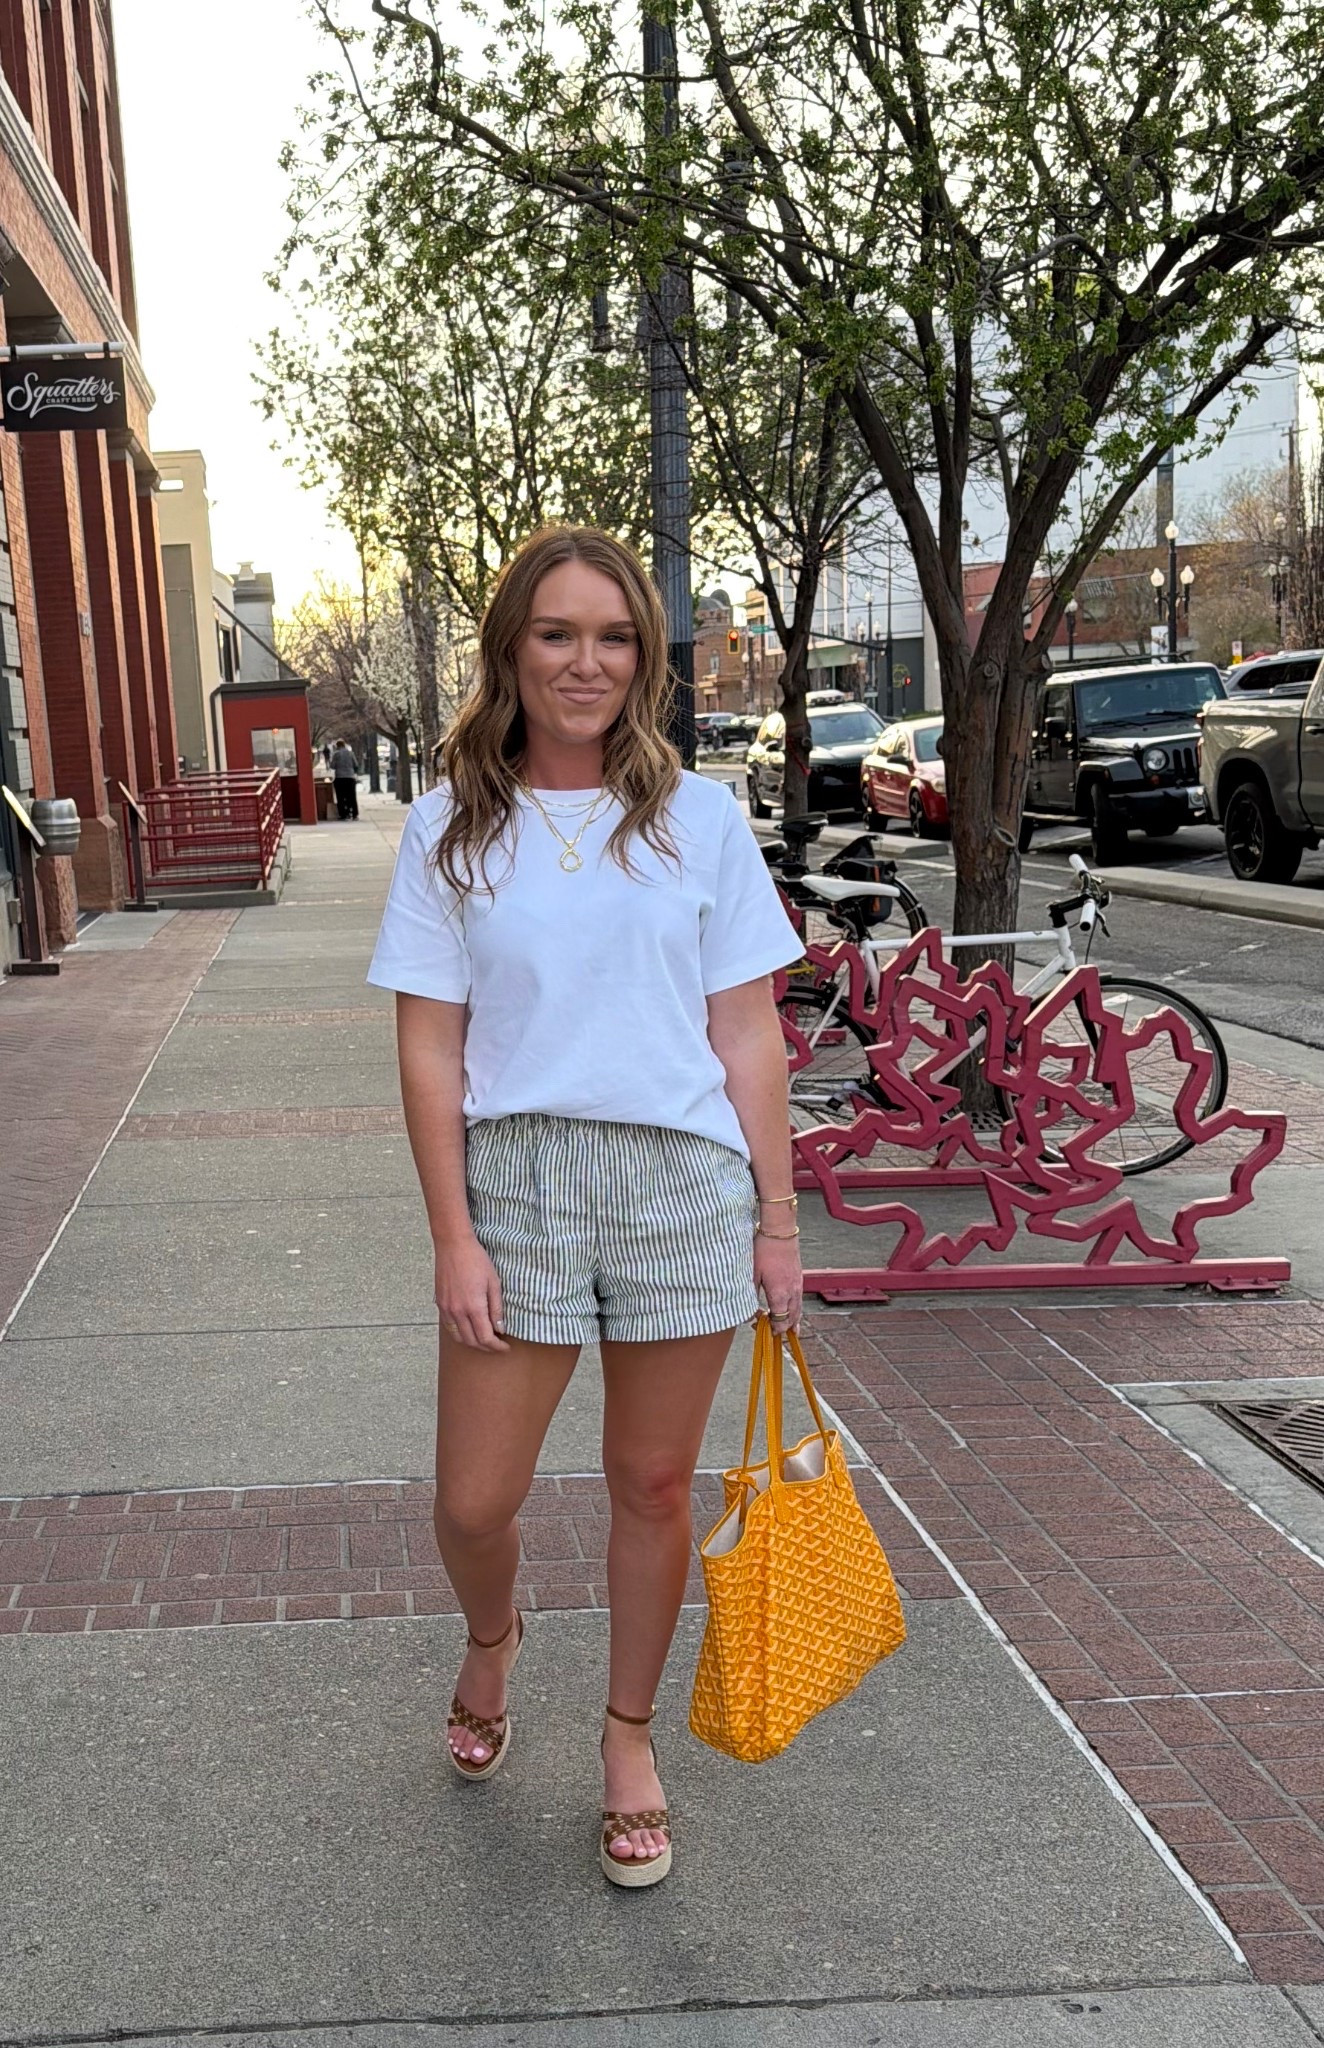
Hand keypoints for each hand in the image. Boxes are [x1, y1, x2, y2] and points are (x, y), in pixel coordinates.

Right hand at [435, 1235, 509, 1352]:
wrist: (453, 1245)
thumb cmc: (476, 1260)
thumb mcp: (494, 1283)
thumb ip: (497, 1308)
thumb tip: (500, 1328)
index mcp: (474, 1307)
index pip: (485, 1337)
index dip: (497, 1346)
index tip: (505, 1347)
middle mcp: (458, 1312)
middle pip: (472, 1341)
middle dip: (486, 1348)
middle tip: (497, 1346)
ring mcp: (447, 1309)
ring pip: (459, 1337)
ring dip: (472, 1343)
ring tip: (484, 1341)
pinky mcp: (440, 1304)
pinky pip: (449, 1327)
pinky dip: (460, 1334)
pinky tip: (468, 1330)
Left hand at [753, 1228, 802, 1333]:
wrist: (780, 1231)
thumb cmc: (764, 1250)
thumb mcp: (752, 1273)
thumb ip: (749, 1294)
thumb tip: (745, 1311)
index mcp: (779, 1293)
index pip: (780, 1319)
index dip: (775, 1328)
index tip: (768, 1332)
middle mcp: (792, 1291)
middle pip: (792, 1317)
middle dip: (785, 1328)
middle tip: (776, 1334)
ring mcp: (797, 1285)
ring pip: (799, 1309)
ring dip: (794, 1320)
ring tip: (793, 1332)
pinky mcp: (799, 1277)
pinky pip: (800, 1299)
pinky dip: (797, 1309)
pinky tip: (794, 1310)